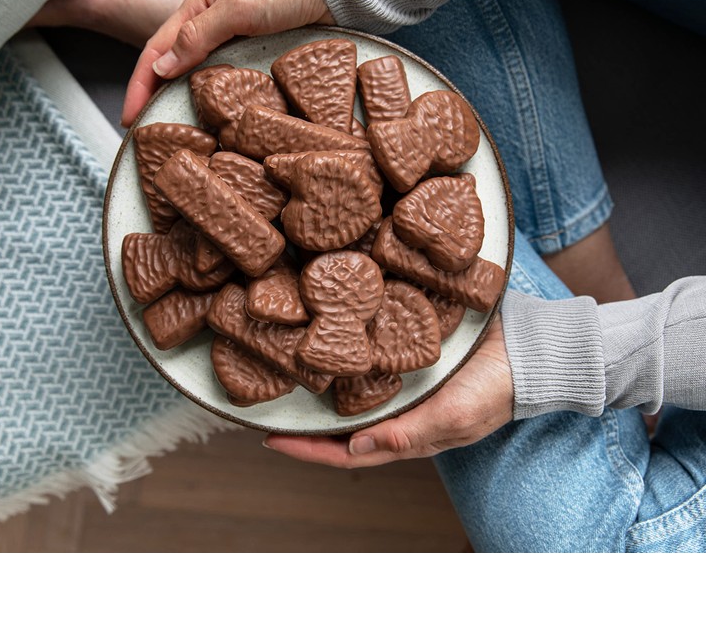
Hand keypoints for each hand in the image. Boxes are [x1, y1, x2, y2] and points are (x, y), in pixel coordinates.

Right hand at [121, 0, 334, 126]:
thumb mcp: (237, 8)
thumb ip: (198, 36)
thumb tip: (161, 67)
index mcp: (198, 5)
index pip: (156, 50)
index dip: (140, 85)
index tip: (129, 117)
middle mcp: (212, 23)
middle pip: (173, 64)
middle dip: (155, 95)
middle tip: (146, 130)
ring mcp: (236, 39)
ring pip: (200, 74)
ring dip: (182, 98)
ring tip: (175, 127)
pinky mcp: (260, 52)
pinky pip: (229, 79)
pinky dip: (215, 97)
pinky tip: (214, 114)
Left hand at [263, 317, 512, 467]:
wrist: (526, 349)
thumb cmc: (494, 389)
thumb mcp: (452, 418)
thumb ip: (407, 434)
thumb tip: (356, 449)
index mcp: (406, 435)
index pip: (346, 453)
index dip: (307, 451)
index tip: (270, 440)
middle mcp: (398, 412)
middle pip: (340, 426)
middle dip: (304, 422)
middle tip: (269, 404)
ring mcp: (403, 386)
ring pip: (350, 395)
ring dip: (322, 389)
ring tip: (290, 373)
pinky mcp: (408, 357)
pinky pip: (370, 364)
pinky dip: (347, 359)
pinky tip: (330, 343)